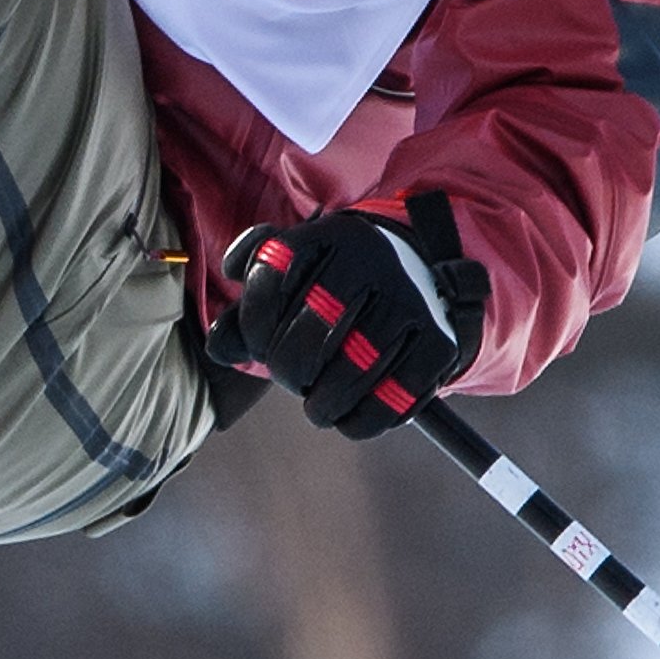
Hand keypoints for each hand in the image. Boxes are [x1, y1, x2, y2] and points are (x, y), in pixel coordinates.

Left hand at [204, 201, 486, 439]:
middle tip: (289, 376)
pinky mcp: (439, 344)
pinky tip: (347, 417)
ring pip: (350, 373)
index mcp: (329, 236)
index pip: (272, 276)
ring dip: (320, 403)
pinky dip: (359, 422)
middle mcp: (374, 262)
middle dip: (287, 368)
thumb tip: (220, 347)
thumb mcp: (293, 279)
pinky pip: (390, 401)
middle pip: (310, 333)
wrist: (420, 276)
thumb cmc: (334, 286)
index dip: (254, 322)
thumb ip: (248, 310)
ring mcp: (411, 303)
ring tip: (315, 403)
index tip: (258, 344)